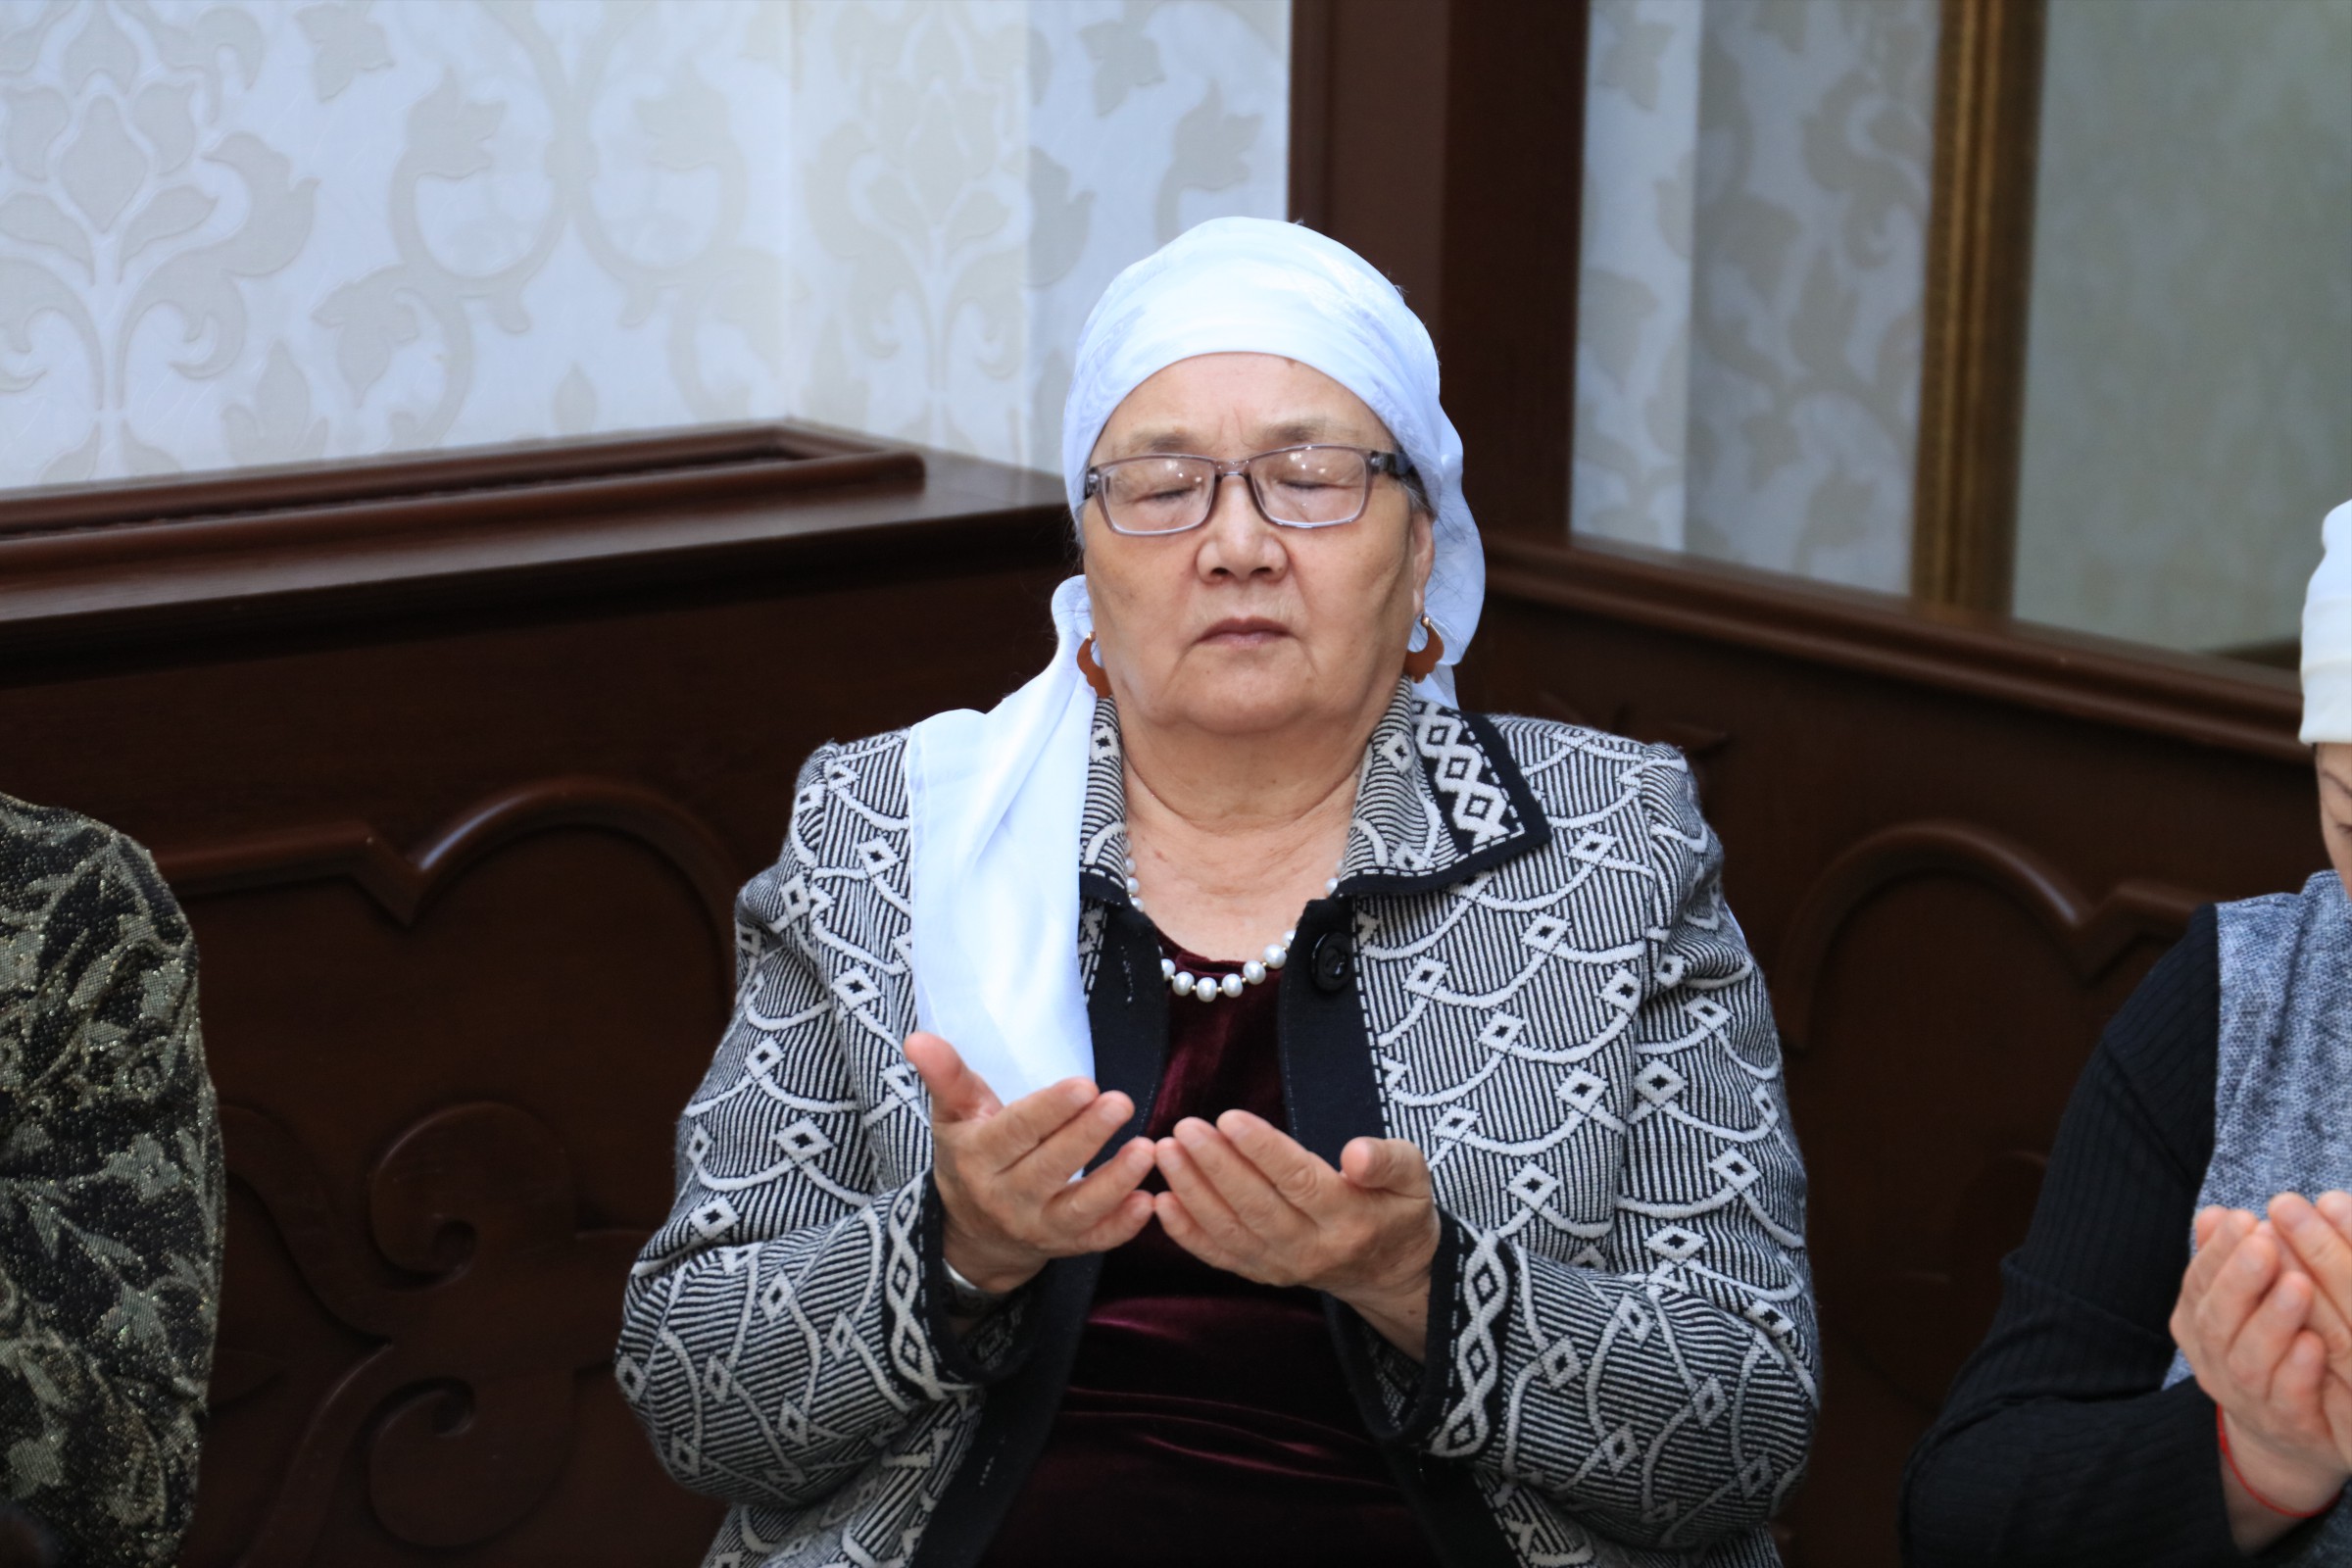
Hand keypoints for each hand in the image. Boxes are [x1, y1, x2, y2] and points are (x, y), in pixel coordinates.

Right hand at [903, 1032, 1154, 1297]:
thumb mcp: (954, 1117)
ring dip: (1115, 1181)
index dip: (1049, 1111)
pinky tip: (1149, 1201)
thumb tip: (918, 1038)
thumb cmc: (970, 1157)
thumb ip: (947, 1077)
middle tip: (1121, 1103)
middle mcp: (1005, 1197)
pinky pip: (1096, 1240)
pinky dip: (1123, 1226)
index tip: (1085, 1085)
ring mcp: (1038, 1227)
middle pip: (1049, 1167)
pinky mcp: (1066, 1247)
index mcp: (978, 1158)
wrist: (972, 1234)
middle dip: (1087, 1135)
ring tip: (1146, 1150)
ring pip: (1078, 1208)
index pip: (1015, 1132)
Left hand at [1152, 1110, 1440, 1358]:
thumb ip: (1389, 1160)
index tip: (1229, 1118)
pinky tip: (1161, 1201)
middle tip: (1184, 1128)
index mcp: (1349, 1218)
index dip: (1262, 1150)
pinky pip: (1219, 1255)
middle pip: (1255, 1206)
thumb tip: (1356, 1155)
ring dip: (1192, 1191)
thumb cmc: (1398, 1208)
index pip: (1298, 1181)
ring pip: (1230, 1230)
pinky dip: (1186, 1232)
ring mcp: (1282, 1266)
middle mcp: (1311, 1248)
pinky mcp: (1261, 1273)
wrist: (1389, 1271)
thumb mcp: (1413, 1177)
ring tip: (1165, 1151)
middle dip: (1214, 1165)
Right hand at [2172, 1207, 2351, 1548]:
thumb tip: (2212, 1214)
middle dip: (2239, 1280)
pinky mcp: (2287, 1425)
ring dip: (2272, 1320)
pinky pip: (2287, 1398)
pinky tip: (2314, 1342)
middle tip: (2265, 1243)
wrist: (2287, 1437)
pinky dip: (2297, 1369)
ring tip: (2298, 1284)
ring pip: (2248, 1359)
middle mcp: (2213, 1362)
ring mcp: (2247, 1398)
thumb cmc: (2269, 1354)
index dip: (2217, 1252)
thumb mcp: (2241, 1305)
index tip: (2244, 1218)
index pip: (2198, 1283)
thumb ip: (2227, 1262)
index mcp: (2198, 1325)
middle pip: (2215, 1320)